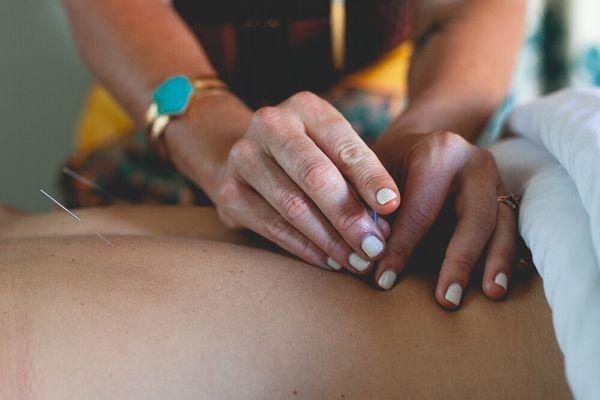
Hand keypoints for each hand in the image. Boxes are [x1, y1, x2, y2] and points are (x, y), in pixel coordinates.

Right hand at [194, 91, 400, 270]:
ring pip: (293, 206)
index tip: (392, 206)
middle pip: (315, 176)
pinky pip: (273, 227)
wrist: (248, 156)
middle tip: (375, 247)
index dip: (370, 176)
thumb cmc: (307, 154)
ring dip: (331, 240)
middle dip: (349, 216)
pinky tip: (330, 261)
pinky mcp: (229, 192)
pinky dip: (305, 248)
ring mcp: (243, 159)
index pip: (343, 145)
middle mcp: (269, 125)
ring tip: (357, 260)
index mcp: (305, 107)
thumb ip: (356, 174)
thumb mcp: (331, 147)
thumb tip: (385, 217)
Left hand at [371, 131, 516, 308]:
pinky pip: (512, 228)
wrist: (421, 142)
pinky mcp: (505, 196)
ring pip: (504, 224)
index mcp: (439, 152)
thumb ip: (371, 208)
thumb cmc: (391, 163)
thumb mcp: (373, 176)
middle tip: (448, 299)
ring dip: (497, 261)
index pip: (422, 209)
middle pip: (475, 216)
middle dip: (461, 260)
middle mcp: (475, 162)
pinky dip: (508, 255)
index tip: (384, 280)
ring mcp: (496, 179)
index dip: (402, 247)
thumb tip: (370, 253)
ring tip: (491, 294)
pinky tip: (503, 281)